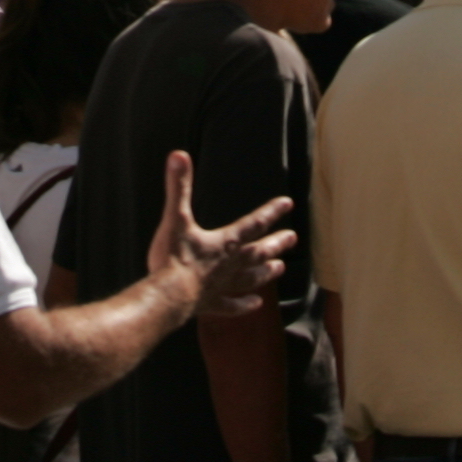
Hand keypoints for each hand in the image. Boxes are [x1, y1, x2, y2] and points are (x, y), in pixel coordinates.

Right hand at [142, 148, 293, 318]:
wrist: (169, 297)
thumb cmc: (173, 258)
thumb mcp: (176, 218)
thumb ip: (179, 187)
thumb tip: (179, 155)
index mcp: (225, 242)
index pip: (253, 223)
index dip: (271, 212)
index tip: (288, 204)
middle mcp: (230, 265)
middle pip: (258, 252)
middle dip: (276, 243)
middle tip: (292, 238)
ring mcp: (222, 286)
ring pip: (250, 279)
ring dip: (265, 274)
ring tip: (279, 269)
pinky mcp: (211, 304)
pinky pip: (232, 306)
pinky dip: (244, 306)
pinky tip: (255, 305)